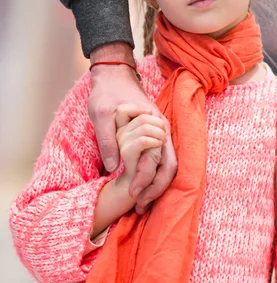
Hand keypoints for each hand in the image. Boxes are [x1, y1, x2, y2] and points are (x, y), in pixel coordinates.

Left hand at [88, 42, 176, 211]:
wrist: (114, 76)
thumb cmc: (107, 93)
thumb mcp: (101, 114)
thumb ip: (107, 139)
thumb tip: (112, 167)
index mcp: (153, 124)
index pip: (158, 159)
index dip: (146, 179)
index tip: (132, 193)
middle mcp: (162, 130)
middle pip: (169, 166)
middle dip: (156, 189)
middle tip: (139, 206)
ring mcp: (160, 134)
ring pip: (167, 165)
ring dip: (156, 185)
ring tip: (140, 203)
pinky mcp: (154, 137)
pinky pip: (161, 161)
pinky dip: (154, 176)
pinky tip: (142, 188)